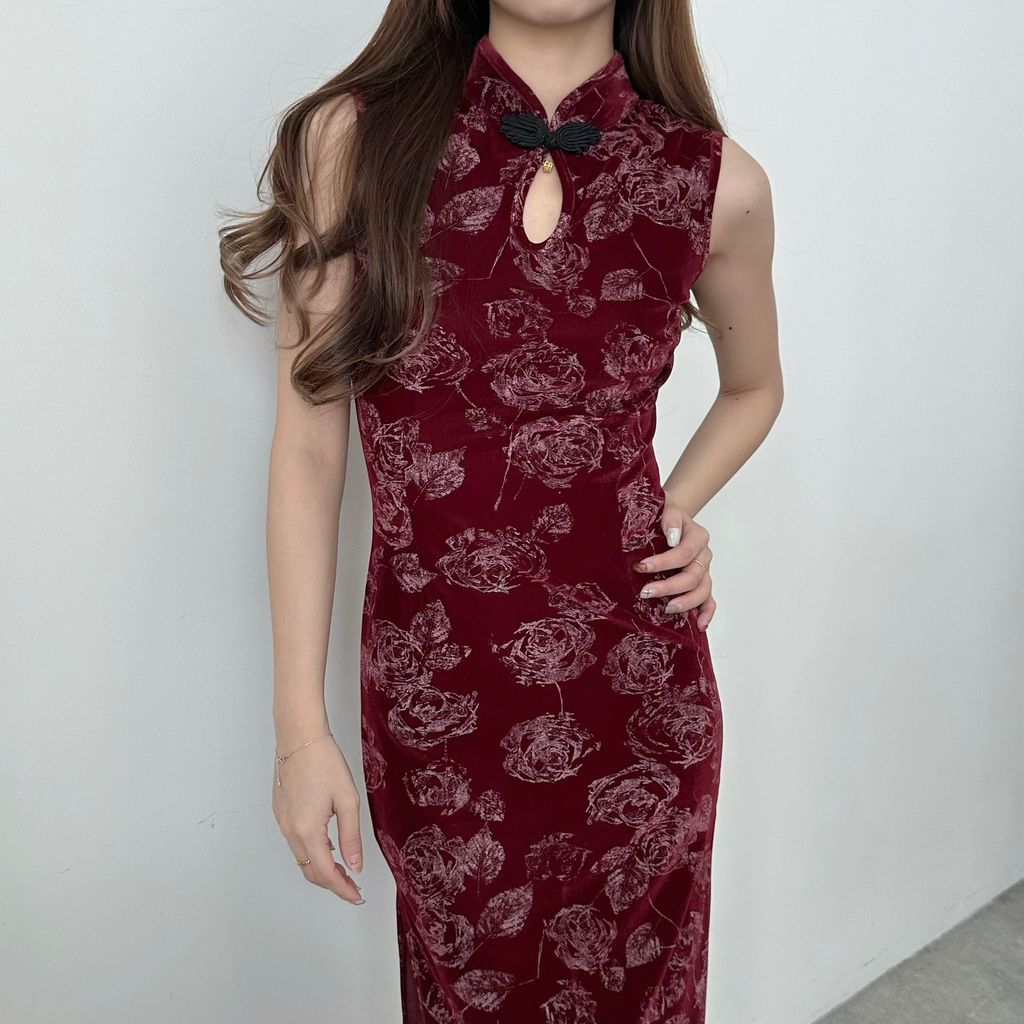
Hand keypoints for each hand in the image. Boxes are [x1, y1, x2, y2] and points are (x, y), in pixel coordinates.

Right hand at [272, 732, 365, 904]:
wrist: (300, 738)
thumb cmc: (325, 762)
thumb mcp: (347, 800)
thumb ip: (350, 836)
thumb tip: (354, 864)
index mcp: (308, 831)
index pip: (325, 873)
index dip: (342, 889)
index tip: (356, 896)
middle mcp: (290, 831)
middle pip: (310, 871)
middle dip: (332, 882)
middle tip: (353, 886)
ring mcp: (282, 822)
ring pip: (301, 858)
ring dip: (321, 868)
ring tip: (343, 867)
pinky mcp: (280, 813)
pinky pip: (295, 842)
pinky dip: (311, 851)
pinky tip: (327, 845)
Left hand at [633, 499, 715, 629]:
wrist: (666, 517)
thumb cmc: (661, 513)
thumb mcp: (664, 506)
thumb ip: (669, 516)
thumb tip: (672, 536)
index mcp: (697, 536)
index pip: (684, 552)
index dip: (663, 562)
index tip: (641, 566)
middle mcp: (704, 555)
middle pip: (693, 576)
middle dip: (669, 586)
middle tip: (646, 592)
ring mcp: (704, 571)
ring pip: (702, 591)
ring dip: (685, 602)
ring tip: (666, 609)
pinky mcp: (701, 583)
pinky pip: (709, 601)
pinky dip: (706, 613)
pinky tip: (699, 625)